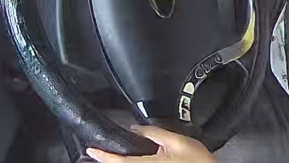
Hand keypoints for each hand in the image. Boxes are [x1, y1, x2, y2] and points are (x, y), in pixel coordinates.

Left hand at [85, 125, 213, 162]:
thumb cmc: (197, 161)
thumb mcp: (177, 141)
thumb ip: (155, 133)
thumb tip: (136, 128)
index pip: (119, 162)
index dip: (103, 156)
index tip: (91, 150)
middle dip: (108, 160)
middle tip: (97, 152)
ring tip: (109, 156)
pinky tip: (127, 160)